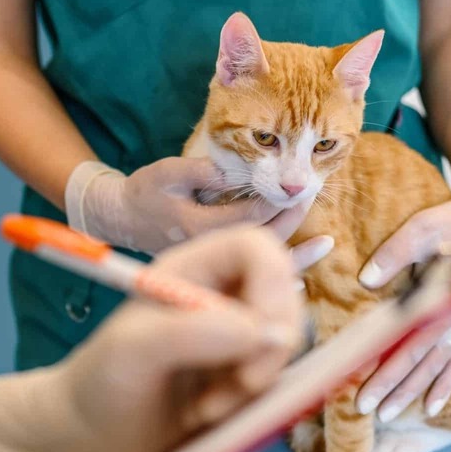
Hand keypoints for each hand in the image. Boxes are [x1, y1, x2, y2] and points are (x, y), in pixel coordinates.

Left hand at [61, 226, 305, 451]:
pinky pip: (277, 383)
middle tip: (240, 385)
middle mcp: (220, 297)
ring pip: (283, 348)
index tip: (261, 335)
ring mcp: (234, 339)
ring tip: (203, 409)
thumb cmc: (100, 383)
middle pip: (285, 299)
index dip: (273, 283)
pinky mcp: (242, 377)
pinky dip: (252, 405)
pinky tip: (207, 417)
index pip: (257, 249)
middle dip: (271, 348)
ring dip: (256, 384)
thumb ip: (188, 333)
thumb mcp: (131, 351)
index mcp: (192, 270)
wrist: (90, 437)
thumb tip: (258, 331)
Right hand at [66, 158, 312, 254]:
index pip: (250, 216)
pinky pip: (248, 276)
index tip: (296, 185)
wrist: (124, 219)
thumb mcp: (167, 172)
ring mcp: (210, 264)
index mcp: (200, 226)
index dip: (277, 199)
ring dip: (294, 257)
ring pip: (258, 265)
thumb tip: (234, 172)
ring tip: (326, 245)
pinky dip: (274, 277)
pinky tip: (299, 280)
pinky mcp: (212, 269)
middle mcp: (209, 252)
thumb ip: (201, 171)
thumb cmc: (145, 192)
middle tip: (310, 198)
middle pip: (260, 242)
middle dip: (290, 220)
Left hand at [356, 153, 450, 420]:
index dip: (387, 372)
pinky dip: (444, 384)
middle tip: (367, 413)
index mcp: (448, 299)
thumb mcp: (424, 227)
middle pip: (422, 363)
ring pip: (437, 367)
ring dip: (413, 392)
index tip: (364, 395)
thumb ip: (395, 253)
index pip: (410, 345)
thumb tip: (366, 280)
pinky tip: (430, 407)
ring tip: (388, 415)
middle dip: (394, 389)